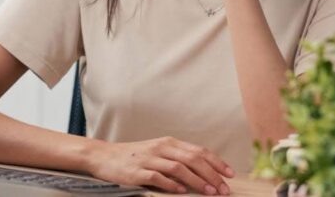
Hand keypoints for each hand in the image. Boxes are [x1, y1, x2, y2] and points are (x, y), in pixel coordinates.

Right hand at [87, 137, 234, 194]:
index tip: (230, 174)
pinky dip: (171, 184)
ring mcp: (148, 159)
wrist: (103, 156)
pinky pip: (157, 177)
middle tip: (224, 189)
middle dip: (211, 174)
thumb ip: (178, 158)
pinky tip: (181, 192)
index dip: (217, 162)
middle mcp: (161, 148)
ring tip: (209, 192)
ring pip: (178, 168)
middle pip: (192, 159)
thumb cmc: (134, 156)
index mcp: (169, 143)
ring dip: (196, 180)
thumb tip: (204, 171)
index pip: (198, 151)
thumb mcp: (158, 152)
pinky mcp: (136, 172)